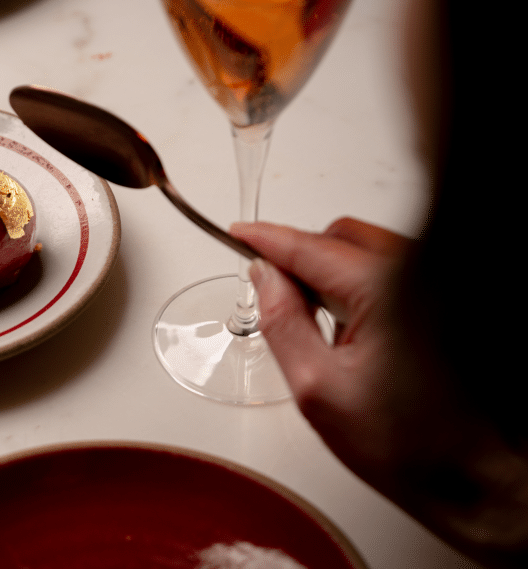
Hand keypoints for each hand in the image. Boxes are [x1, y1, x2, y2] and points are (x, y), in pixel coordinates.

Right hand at [230, 218, 527, 566]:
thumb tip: (264, 278)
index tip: (239, 235)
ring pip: (368, 250)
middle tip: (273, 291)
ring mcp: (436, 287)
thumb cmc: (409, 446)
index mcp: (386, 290)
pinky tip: (356, 332)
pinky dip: (362, 286)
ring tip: (324, 329)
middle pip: (342, 237)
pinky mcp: (443, 302)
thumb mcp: (316, 387)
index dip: (268, 239)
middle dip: (302, 256)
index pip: (312, 247)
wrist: (474, 478)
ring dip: (334, 273)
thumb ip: (282, 321)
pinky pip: (392, 271)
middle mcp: (419, 276)